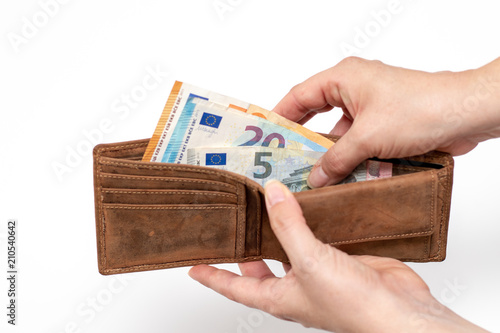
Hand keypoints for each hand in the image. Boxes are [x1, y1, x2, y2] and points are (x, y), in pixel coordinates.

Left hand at [189, 181, 485, 331]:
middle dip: (247, 246)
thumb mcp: (309, 261)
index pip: (234, 286)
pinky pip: (321, 236)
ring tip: (270, 202)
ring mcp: (320, 272)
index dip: (212, 276)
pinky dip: (314, 221)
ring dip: (282, 227)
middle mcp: (296, 285)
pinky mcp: (342, 259)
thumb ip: (288, 225)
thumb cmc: (352, 305)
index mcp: (278, 296)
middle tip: (235, 221)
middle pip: (261, 266)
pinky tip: (313, 204)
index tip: (193, 265)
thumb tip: (271, 194)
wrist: (400, 312)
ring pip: (292, 247)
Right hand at [272, 57, 499, 186]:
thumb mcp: (367, 137)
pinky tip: (341, 178)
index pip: (300, 96)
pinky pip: (357, 142)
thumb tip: (315, 179)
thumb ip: (336, 159)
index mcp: (343, 79)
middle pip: (317, 115)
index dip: (280, 116)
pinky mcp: (384, 123)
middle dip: (303, 139)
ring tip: (310, 176)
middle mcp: (353, 89)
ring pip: (338, 133)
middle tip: (283, 160)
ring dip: (329, 154)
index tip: (265, 136)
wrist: (464, 114)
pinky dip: (350, 158)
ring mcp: (370, 107)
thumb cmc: (419, 109)